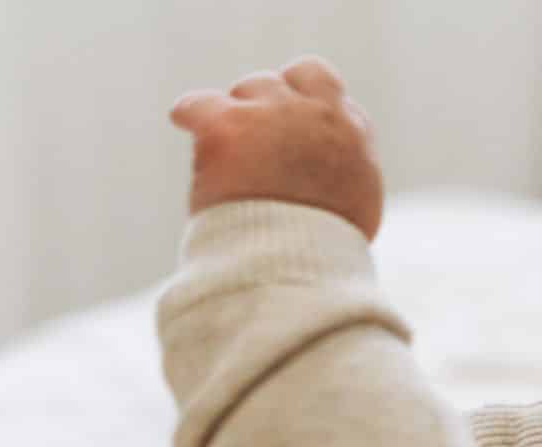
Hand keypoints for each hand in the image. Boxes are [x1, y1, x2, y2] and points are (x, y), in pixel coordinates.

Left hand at [168, 56, 384, 238]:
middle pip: (275, 84)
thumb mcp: (357, 200)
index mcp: (351, 131)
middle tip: (250, 148)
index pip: (319, 81)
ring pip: (243, 90)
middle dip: (261, 109)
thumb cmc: (325, 251)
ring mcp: (272, 116)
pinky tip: (184, 122)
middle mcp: (315, 113)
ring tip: (228, 159)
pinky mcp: (229, 128)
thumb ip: (344, 161)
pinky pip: (197, 104)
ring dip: (234, 117)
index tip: (283, 119)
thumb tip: (327, 156)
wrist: (297, 270)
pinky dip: (190, 113)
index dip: (297, 94)